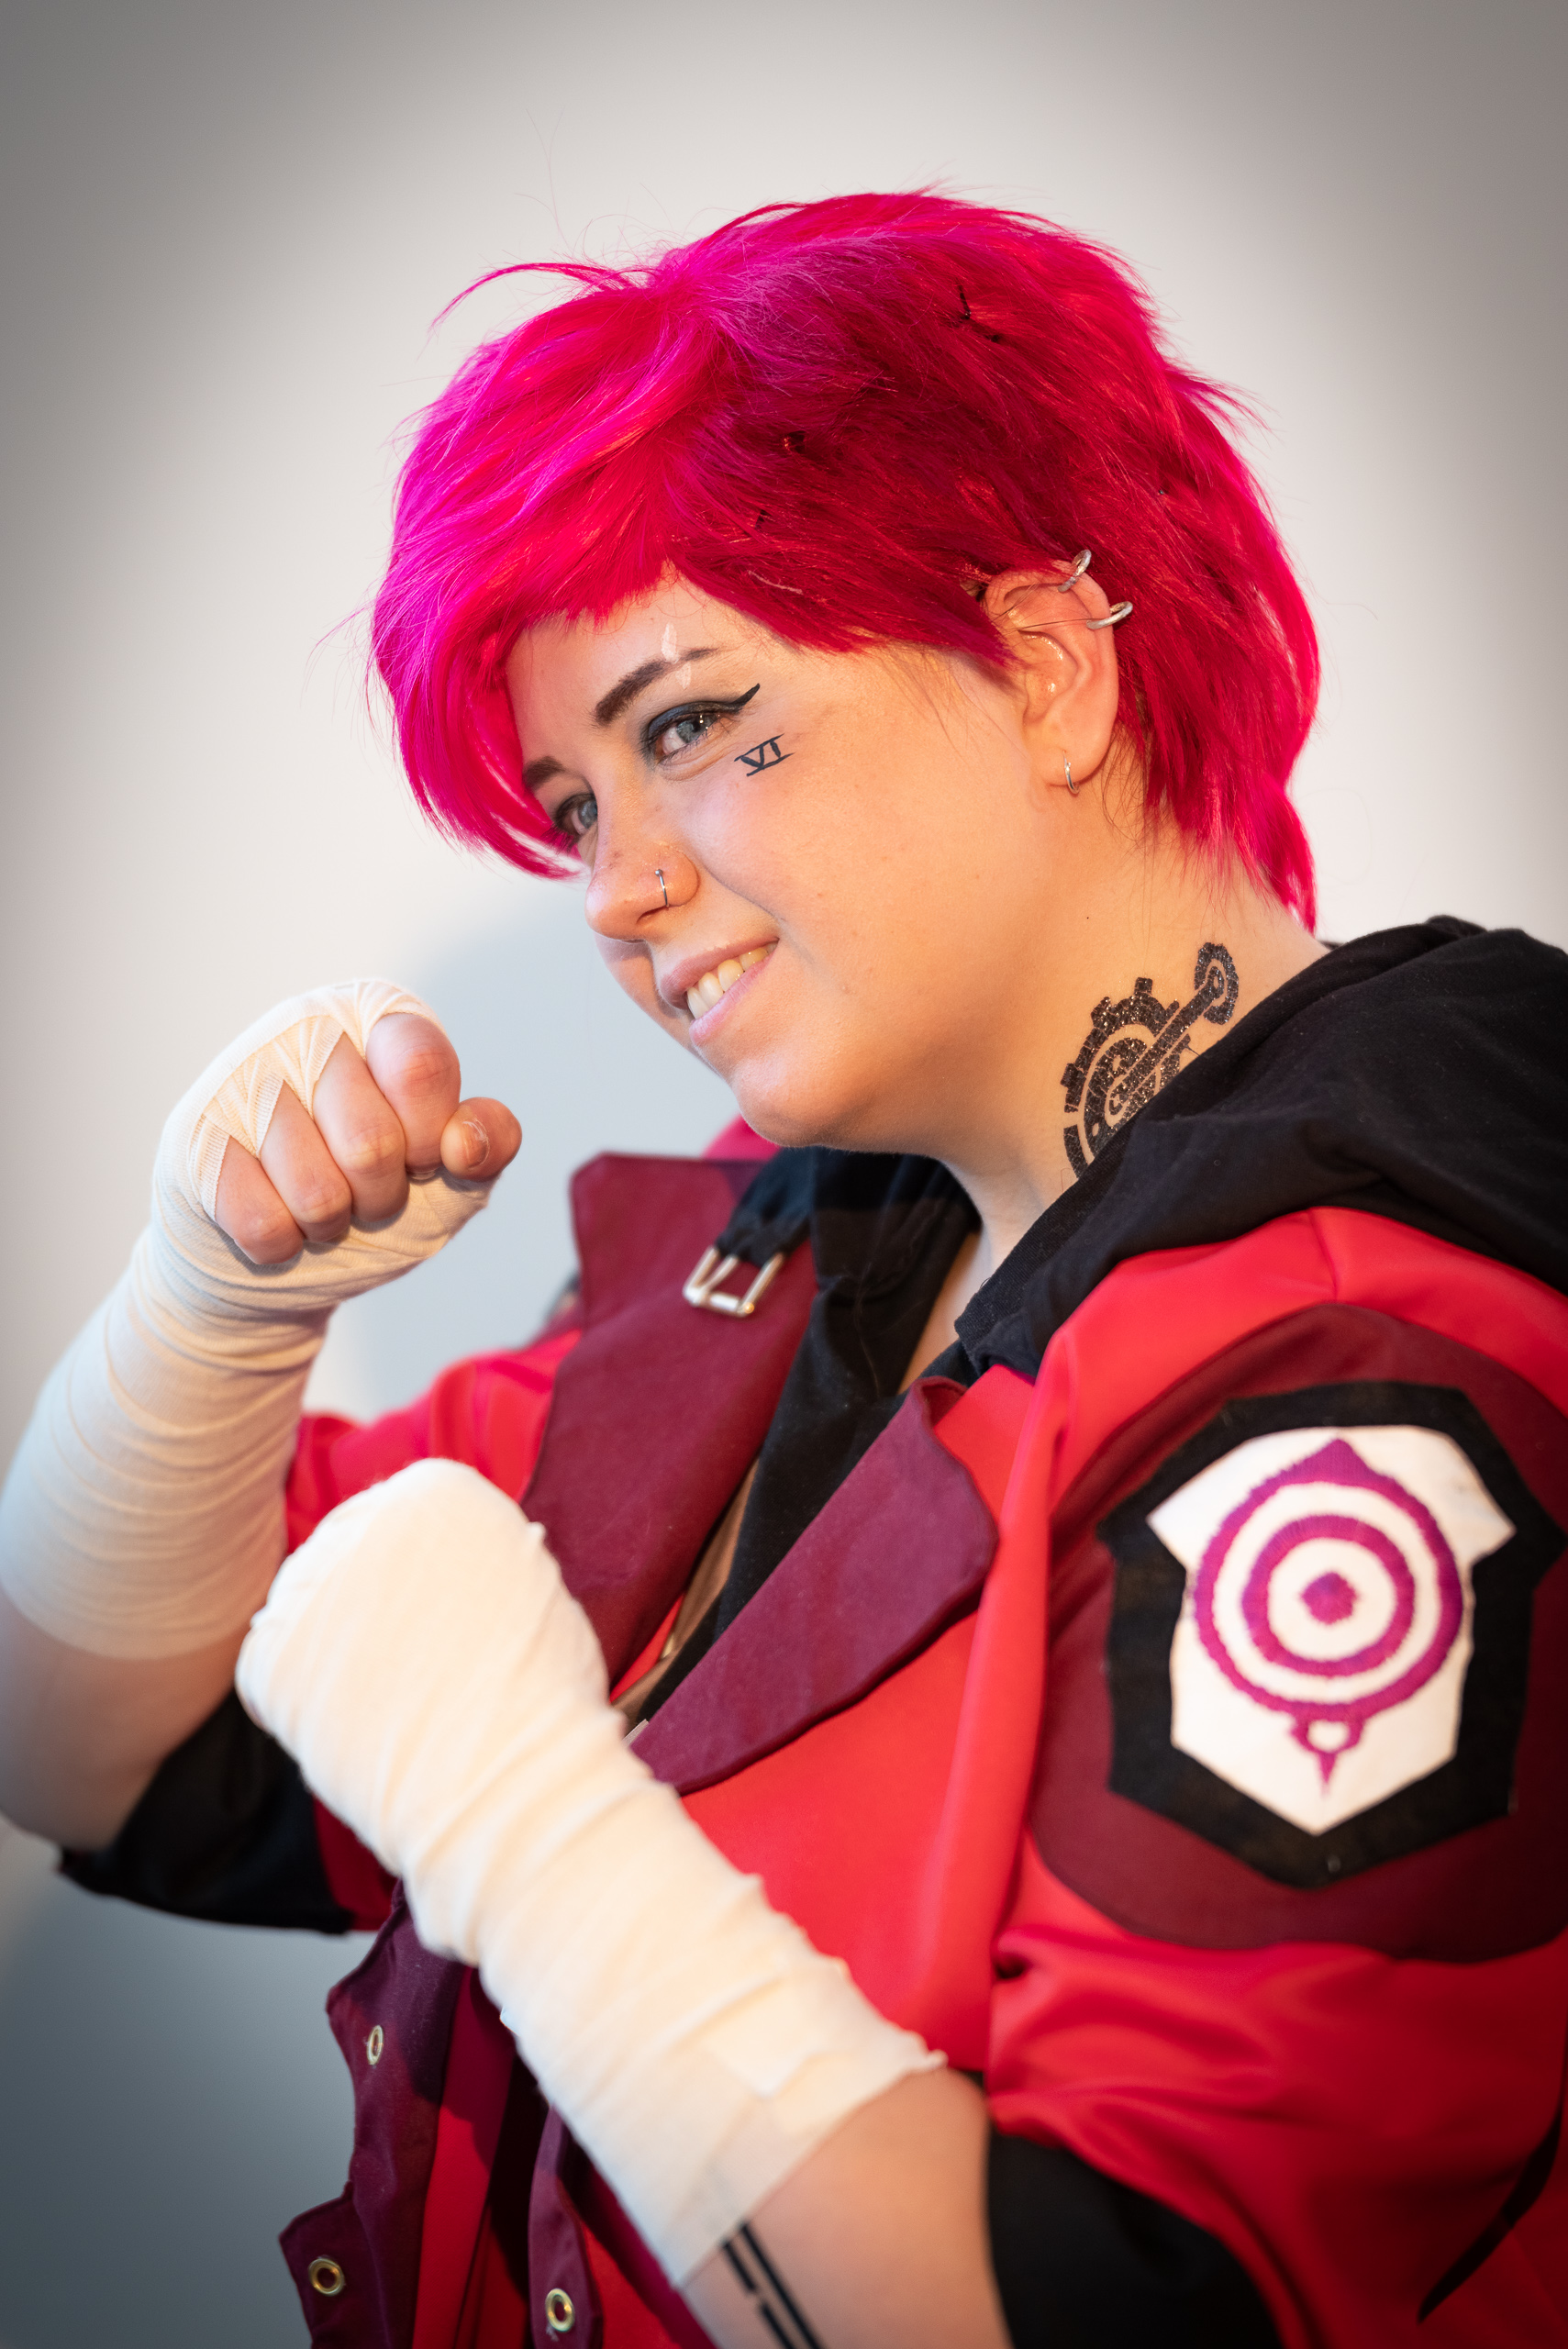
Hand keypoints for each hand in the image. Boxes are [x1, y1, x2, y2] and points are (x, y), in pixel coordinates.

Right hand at [215, 1010, 519, 1265]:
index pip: (422, 1066)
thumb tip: (464, 1143)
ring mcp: (242, 1074)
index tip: (419, 1157)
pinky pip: (263, 1223)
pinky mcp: (192, 1134)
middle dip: (380, 1197)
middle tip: (363, 1190)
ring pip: (316, 1192)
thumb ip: (487, 1147)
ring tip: (315, 1202)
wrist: (279, 1256)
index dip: (428, 1138)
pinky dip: (282, 1244)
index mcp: (381, 1016)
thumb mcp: (451, 1177)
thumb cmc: (371, 1196)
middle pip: (373, 1142)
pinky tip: (270, 1213)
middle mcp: (308, 1024)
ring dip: (329, 1223)